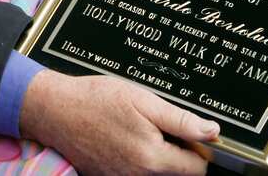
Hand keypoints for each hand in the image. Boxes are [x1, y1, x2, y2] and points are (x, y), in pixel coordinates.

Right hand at [21, 71, 218, 175]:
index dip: (199, 148)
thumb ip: (182, 120)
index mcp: (152, 159)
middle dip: (177, 152)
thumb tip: (212, 132)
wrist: (55, 110)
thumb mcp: (144, 100)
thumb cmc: (97, 100)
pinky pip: (134, 174)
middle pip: (177, 174)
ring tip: (140, 129)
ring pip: (156, 174)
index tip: (189, 131)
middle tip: (161, 124)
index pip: (197, 169)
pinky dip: (137, 160)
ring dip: (157, 156)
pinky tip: (125, 138)